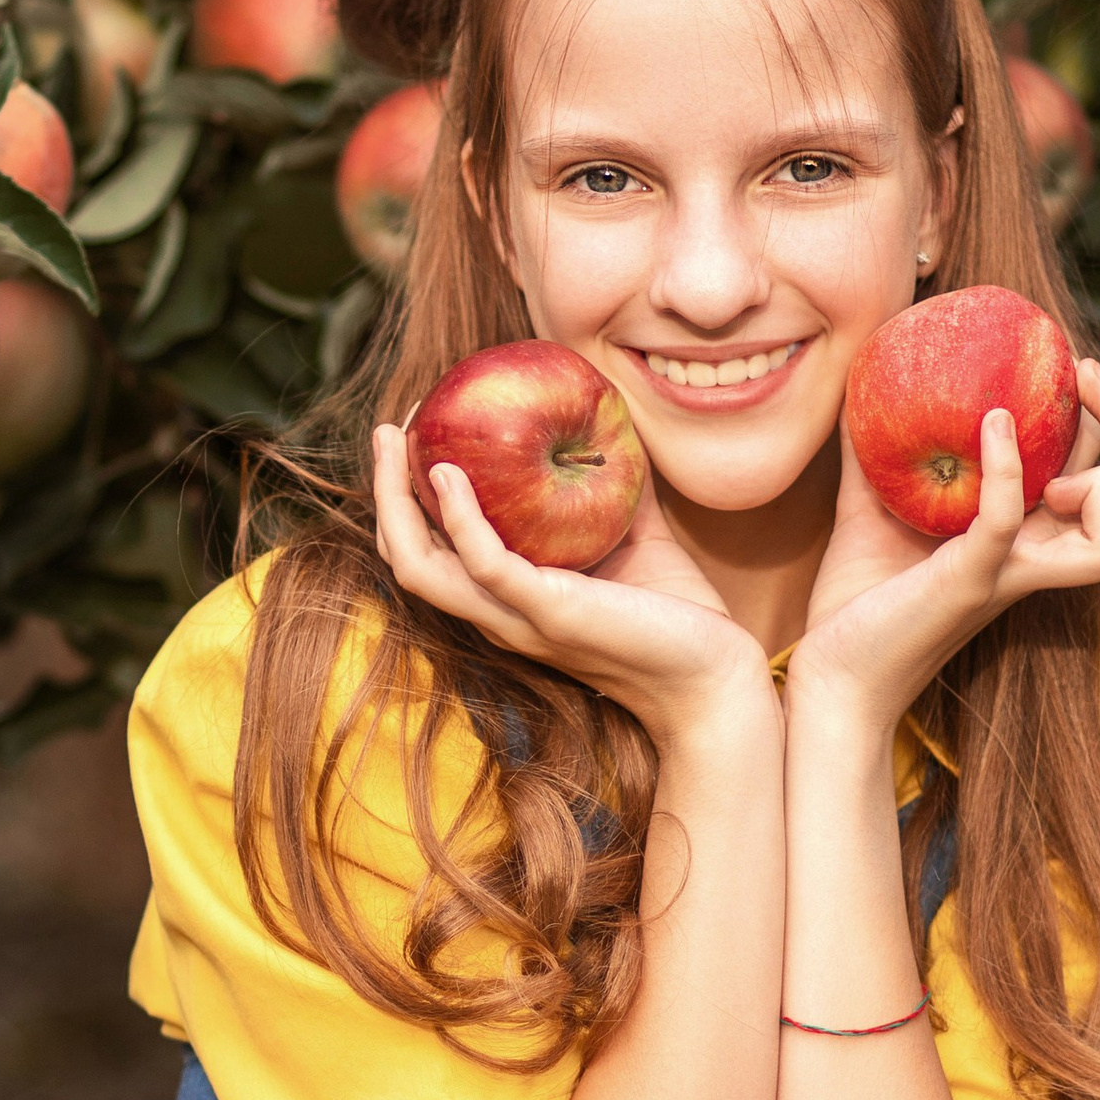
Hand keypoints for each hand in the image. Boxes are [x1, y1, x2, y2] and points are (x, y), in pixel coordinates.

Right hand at [371, 423, 775, 746]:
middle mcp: (498, 613)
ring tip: (395, 437)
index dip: (408, 498)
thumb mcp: (634, 539)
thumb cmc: (678, 616)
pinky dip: (458, 517)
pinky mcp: (547, 613)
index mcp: (508, 599)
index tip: (414, 436)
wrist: (714, 674)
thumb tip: (612, 425)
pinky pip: (483, 564)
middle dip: (384, 489)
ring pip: (420, 565)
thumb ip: (614, 490)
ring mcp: (516, 618)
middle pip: (406, 556)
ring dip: (395, 499)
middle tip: (386, 427)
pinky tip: (449, 473)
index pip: (432, 554)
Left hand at [785, 356, 1099, 735]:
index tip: (1069, 362)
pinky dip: (1009, 468)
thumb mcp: (871, 509)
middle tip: (1087, 373)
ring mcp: (1012, 572)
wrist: (829, 672)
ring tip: (1052, 440)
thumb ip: (875, 450)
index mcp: (1032, 534)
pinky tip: (990, 423)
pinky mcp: (972, 580)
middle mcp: (1038, 554)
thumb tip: (860, 382)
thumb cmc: (857, 601)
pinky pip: (1011, 520)